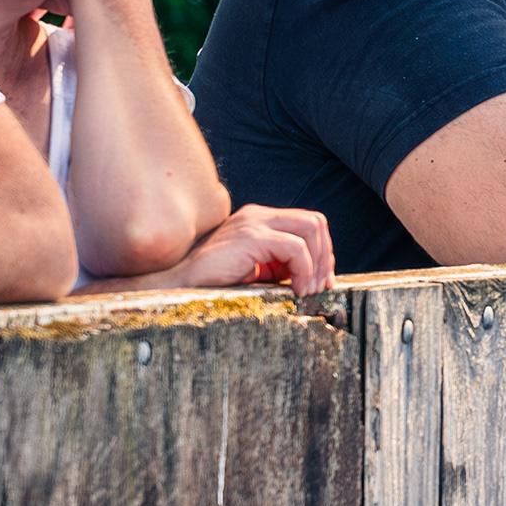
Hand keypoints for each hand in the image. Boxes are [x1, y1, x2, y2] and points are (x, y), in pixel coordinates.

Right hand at [164, 203, 336, 297]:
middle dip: (325, 255)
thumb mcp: (254, 271)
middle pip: (315, 222)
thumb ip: (279, 267)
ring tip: (307, 290)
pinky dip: (303, 270)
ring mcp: (254, 223)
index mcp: (259, 219)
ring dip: (317, 263)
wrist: (179, 285)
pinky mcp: (251, 237)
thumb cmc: (213, 282)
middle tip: (320, 286)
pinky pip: (295, 248)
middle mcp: (258, 215)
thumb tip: (311, 277)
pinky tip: (294, 289)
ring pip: (311, 229)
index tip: (321, 280)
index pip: (307, 223)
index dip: (322, 251)